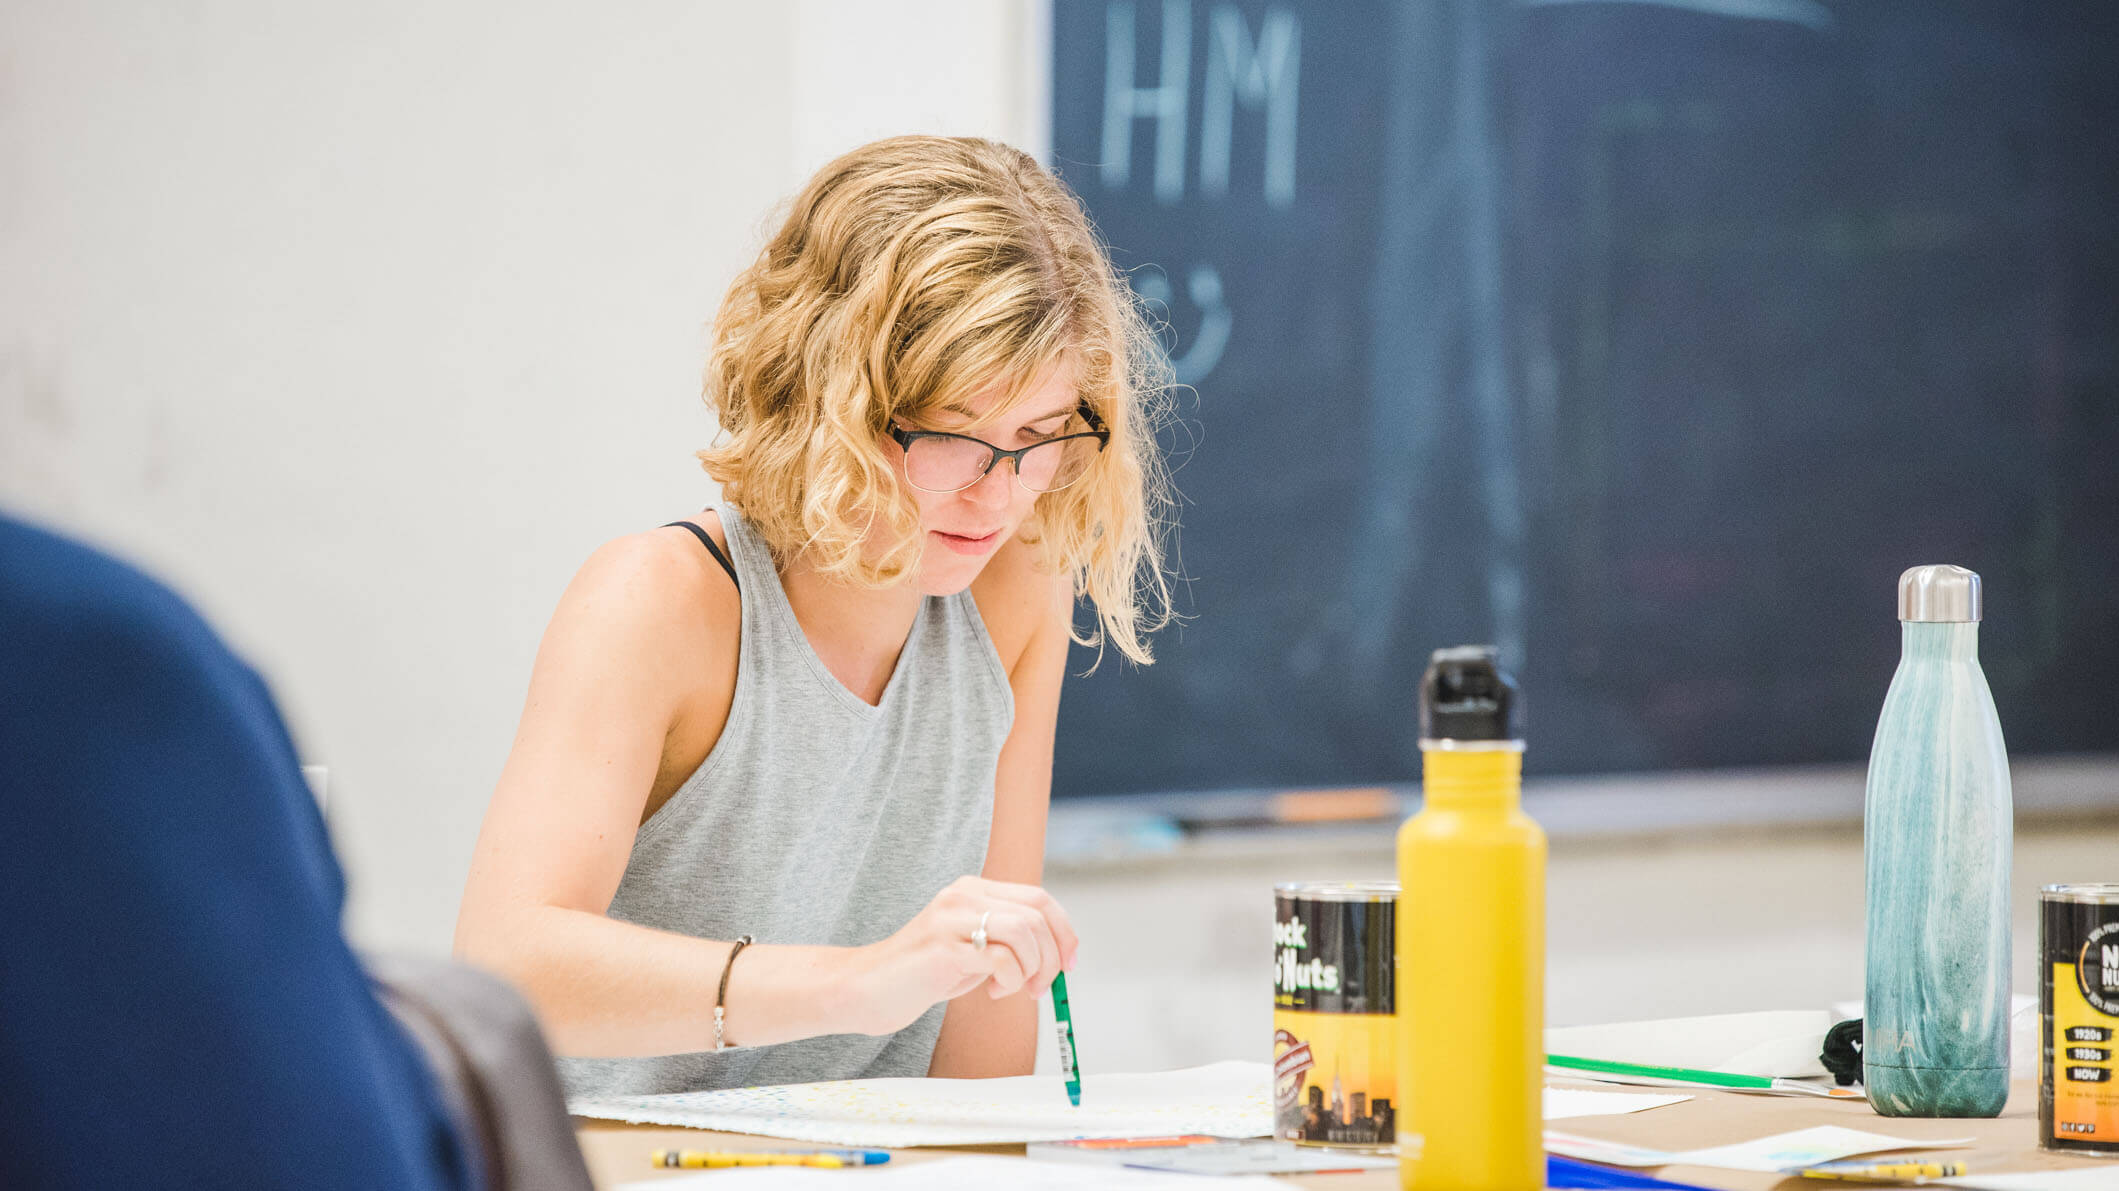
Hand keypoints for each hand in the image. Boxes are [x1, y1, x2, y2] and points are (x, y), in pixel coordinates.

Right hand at [844, 876, 1079, 1035]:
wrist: (865, 989)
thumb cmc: (923, 974)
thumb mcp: (972, 947)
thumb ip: (1007, 940)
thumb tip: (1058, 954)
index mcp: (973, 889)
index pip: (1039, 897)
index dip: (1064, 931)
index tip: (1070, 964)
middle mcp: (964, 895)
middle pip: (1037, 915)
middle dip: (1051, 958)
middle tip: (1038, 988)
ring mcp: (952, 918)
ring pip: (1024, 933)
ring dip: (1032, 969)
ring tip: (1013, 990)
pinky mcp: (943, 947)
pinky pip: (1002, 959)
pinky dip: (1010, 981)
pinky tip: (992, 992)